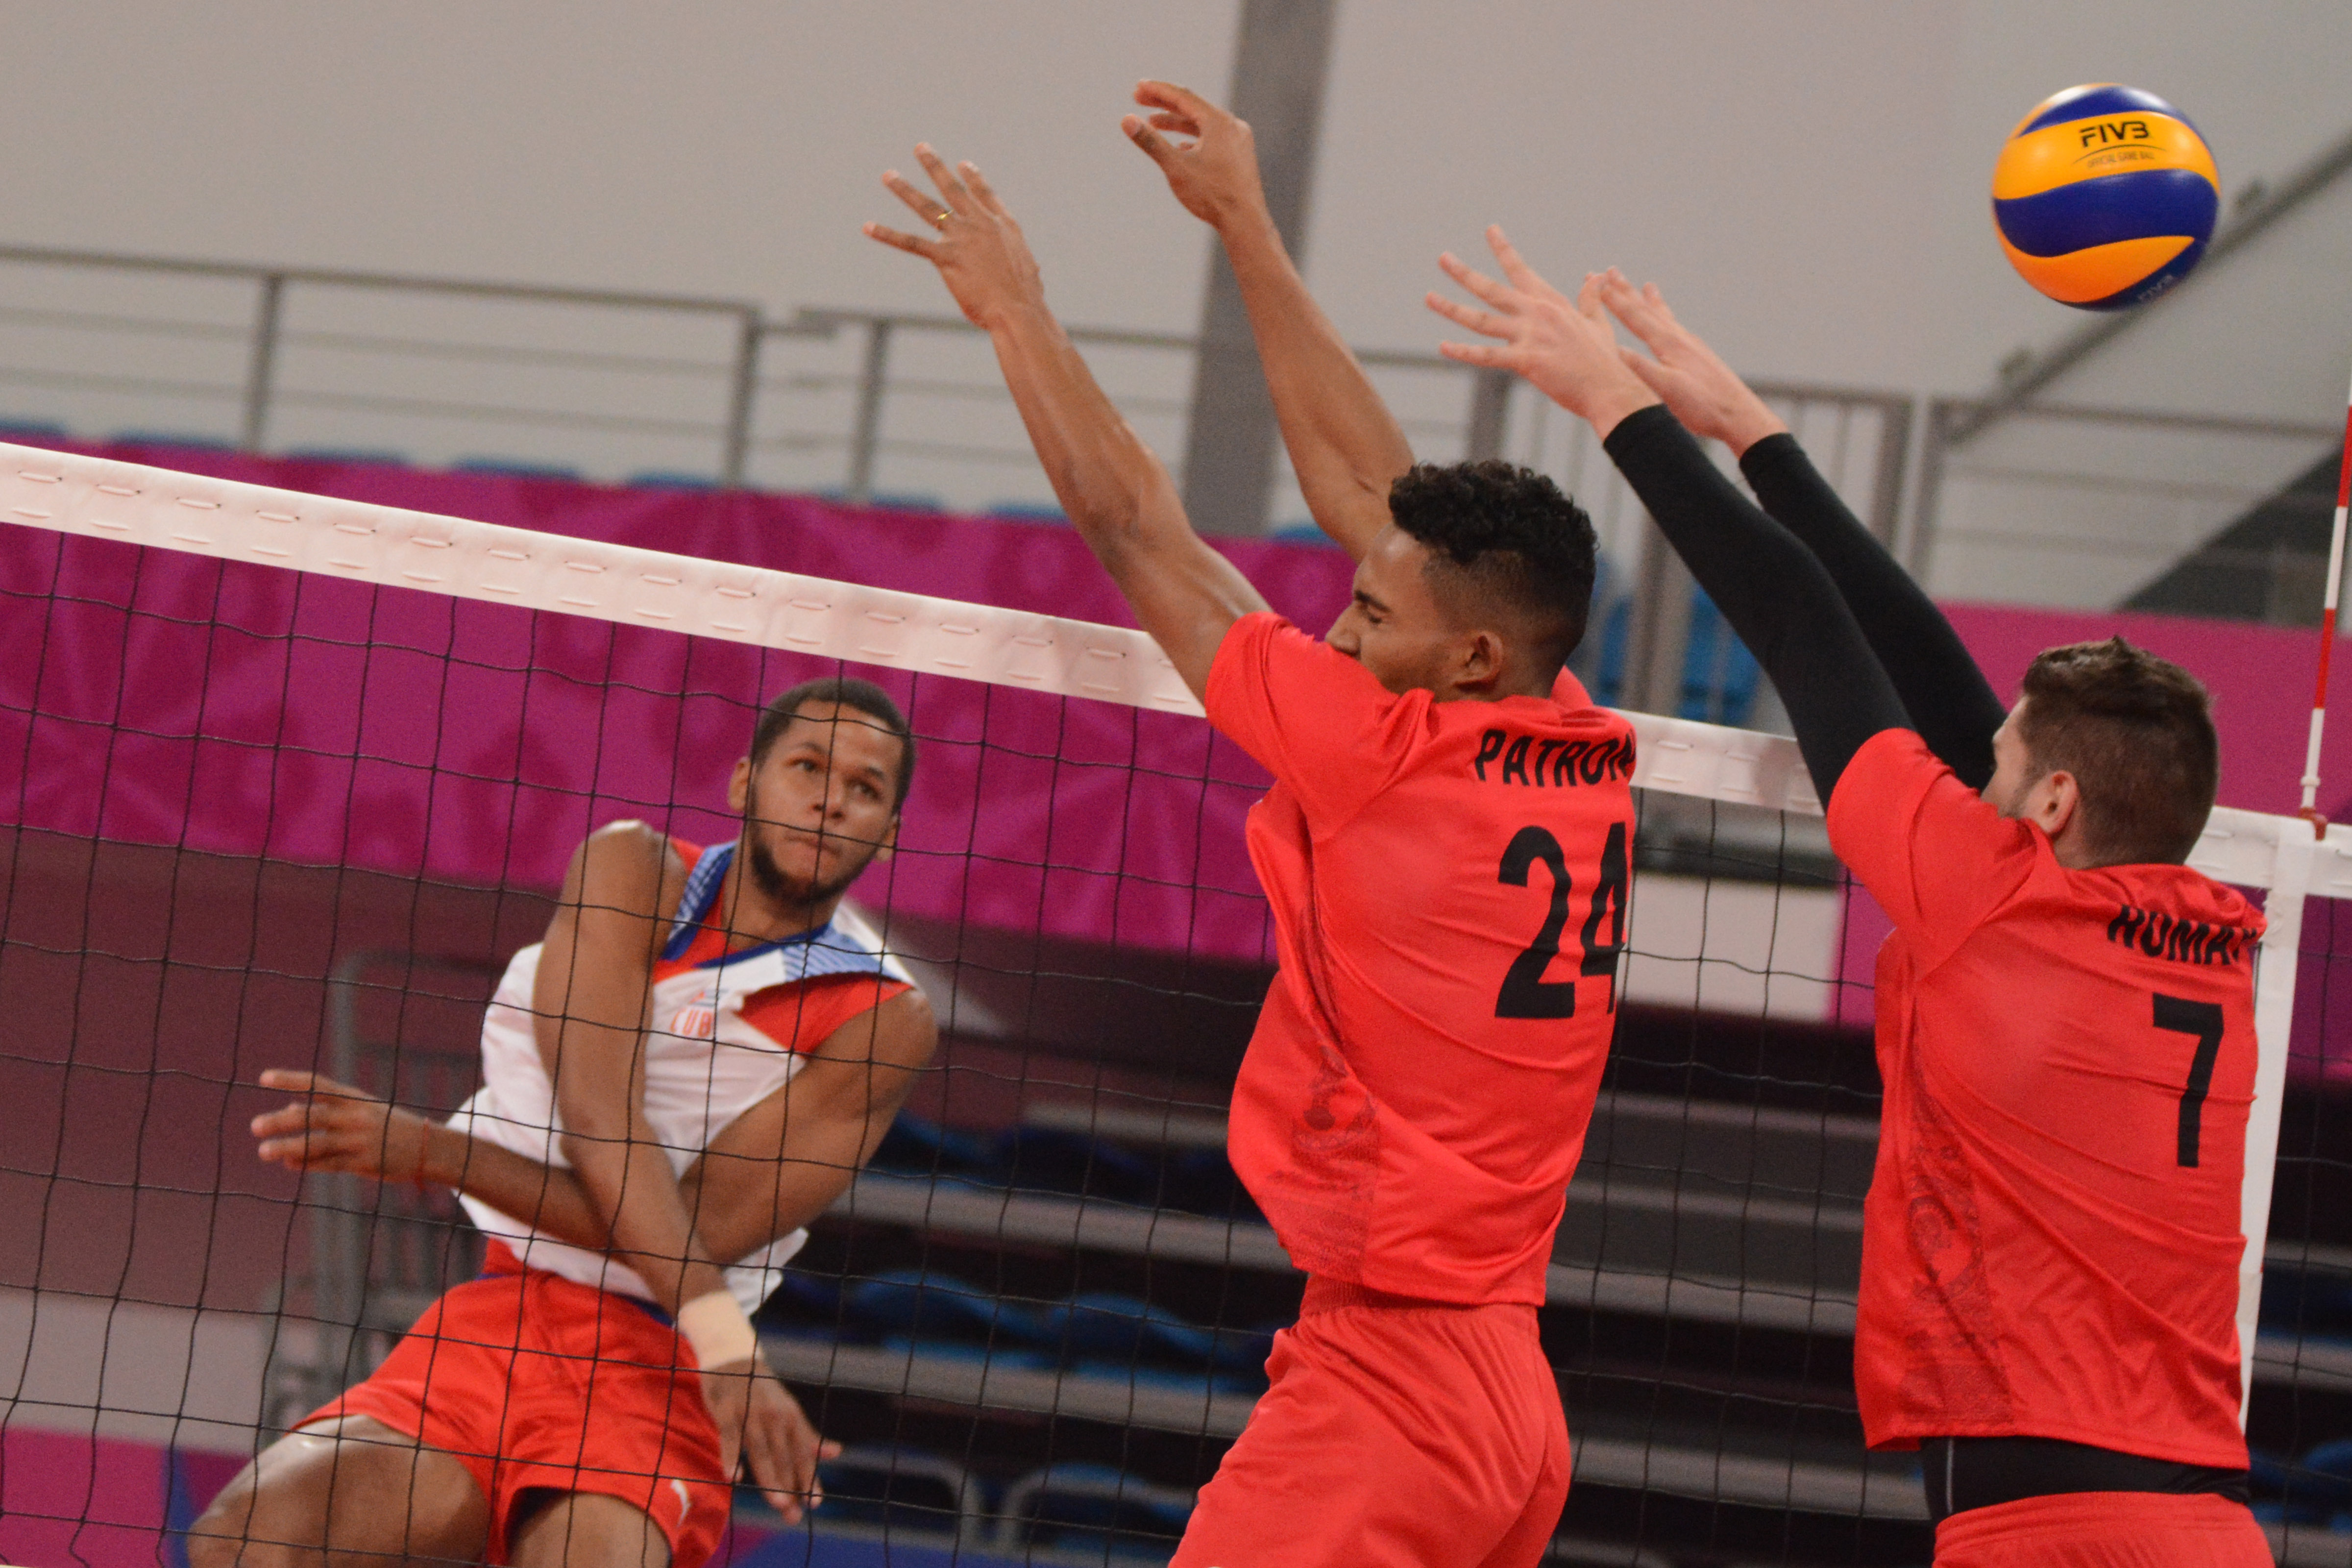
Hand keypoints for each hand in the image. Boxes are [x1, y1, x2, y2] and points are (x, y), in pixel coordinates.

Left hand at [251, 1070, 444, 1184]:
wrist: (429, 1146)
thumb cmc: (388, 1125)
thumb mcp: (362, 1110)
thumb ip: (326, 1109)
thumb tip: (287, 1109)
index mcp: (355, 1099)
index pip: (319, 1085)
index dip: (291, 1080)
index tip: (264, 1077)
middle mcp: (356, 1117)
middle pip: (313, 1115)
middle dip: (282, 1121)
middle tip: (255, 1126)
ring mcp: (360, 1141)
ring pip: (317, 1143)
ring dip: (288, 1147)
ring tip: (263, 1151)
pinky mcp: (364, 1163)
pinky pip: (330, 1163)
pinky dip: (308, 1163)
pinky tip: (289, 1164)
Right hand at [699, 1353, 840, 1523]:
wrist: (734, 1359)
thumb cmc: (763, 1393)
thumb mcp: (789, 1410)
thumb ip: (808, 1435)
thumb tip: (836, 1453)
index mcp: (792, 1417)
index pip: (803, 1453)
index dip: (809, 1477)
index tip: (816, 1503)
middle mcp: (775, 1416)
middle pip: (784, 1458)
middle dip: (790, 1488)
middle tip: (793, 1516)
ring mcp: (750, 1414)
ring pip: (761, 1451)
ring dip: (769, 1478)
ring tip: (777, 1504)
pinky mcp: (726, 1412)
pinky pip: (729, 1438)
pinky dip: (732, 1457)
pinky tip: (734, 1478)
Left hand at [864, 145, 1044, 332]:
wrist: (1018, 309)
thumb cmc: (1026, 299)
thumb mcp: (1027, 272)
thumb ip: (1019, 265)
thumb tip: (1027, 275)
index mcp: (1003, 226)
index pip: (984, 195)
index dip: (973, 178)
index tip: (963, 165)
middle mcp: (980, 224)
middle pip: (952, 189)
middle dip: (935, 167)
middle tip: (921, 148)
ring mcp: (961, 238)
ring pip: (927, 208)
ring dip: (905, 190)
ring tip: (888, 175)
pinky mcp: (946, 257)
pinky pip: (911, 243)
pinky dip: (888, 234)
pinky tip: (868, 227)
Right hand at [1122, 80, 1268, 230]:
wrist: (1246, 223)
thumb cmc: (1212, 195)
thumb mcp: (1176, 167)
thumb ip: (1151, 142)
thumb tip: (1126, 120)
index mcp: (1219, 122)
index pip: (1183, 97)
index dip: (1157, 90)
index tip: (1137, 88)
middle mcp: (1232, 126)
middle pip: (1193, 107)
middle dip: (1164, 103)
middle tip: (1139, 98)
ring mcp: (1239, 141)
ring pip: (1203, 125)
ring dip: (1177, 123)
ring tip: (1153, 123)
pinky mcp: (1240, 157)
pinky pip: (1213, 139)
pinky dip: (1194, 138)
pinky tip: (1181, 146)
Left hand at [1426, 226, 1659, 437]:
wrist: (1610, 388)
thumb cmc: (1604, 360)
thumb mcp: (1597, 322)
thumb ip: (1591, 298)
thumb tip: (1597, 275)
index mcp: (1551, 303)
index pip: (1522, 270)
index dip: (1504, 250)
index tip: (1490, 230)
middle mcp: (1537, 313)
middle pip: (1492, 289)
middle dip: (1464, 273)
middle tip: (1442, 257)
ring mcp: (1530, 336)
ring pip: (1482, 319)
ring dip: (1452, 308)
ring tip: (1428, 297)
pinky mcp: (1526, 361)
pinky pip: (1488, 356)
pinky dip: (1465, 352)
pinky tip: (1444, 346)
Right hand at [1598, 271, 1787, 455]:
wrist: (1739, 416)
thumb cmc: (1704, 407)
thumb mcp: (1668, 390)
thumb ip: (1642, 369)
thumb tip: (1615, 350)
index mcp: (1670, 345)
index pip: (1636, 317)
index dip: (1615, 301)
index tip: (1597, 283)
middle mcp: (1681, 338)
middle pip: (1648, 309)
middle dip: (1627, 291)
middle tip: (1612, 271)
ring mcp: (1692, 345)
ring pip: (1665, 316)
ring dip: (1650, 301)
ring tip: (1646, 286)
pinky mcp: (1699, 355)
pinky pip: (1677, 328)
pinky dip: (1668, 318)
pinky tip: (1670, 322)